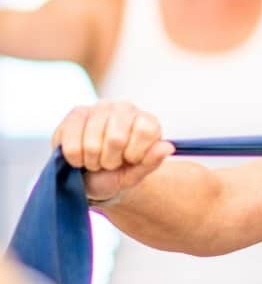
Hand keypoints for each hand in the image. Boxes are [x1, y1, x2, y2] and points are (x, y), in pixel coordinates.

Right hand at [52, 101, 173, 203]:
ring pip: (92, 143)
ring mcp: (99, 107)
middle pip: (116, 138)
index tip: (131, 159)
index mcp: (147, 121)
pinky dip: (76, 159)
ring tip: (96, 159)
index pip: (144, 130)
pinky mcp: (75, 113)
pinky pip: (71, 144)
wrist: (92, 176)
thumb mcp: (137, 173)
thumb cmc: (119, 172)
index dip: (135, 153)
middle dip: (111, 160)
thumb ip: (152, 161)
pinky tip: (81, 156)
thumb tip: (168, 147)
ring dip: (93, 160)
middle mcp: (125, 108)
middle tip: (110, 162)